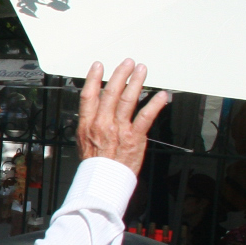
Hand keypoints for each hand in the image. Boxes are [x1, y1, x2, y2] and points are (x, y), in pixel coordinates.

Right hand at [77, 59, 171, 175]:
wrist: (103, 181)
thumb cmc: (95, 164)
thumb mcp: (83, 141)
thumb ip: (88, 124)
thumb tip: (90, 111)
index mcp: (88, 124)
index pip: (89, 95)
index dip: (94, 78)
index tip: (99, 66)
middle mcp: (103, 123)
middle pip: (111, 93)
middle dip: (120, 75)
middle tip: (127, 63)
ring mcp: (119, 129)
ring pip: (128, 100)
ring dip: (136, 82)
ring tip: (142, 70)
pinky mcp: (134, 137)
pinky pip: (146, 117)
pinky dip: (155, 104)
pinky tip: (161, 95)